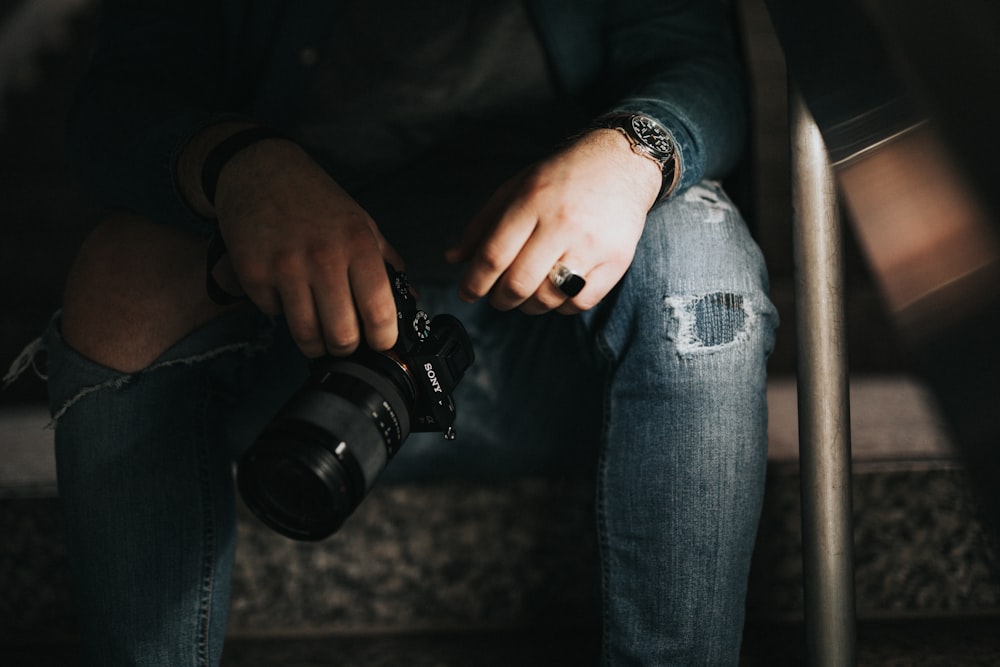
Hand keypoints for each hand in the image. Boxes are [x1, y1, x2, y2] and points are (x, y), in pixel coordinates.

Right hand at [211, 138, 403, 357]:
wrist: (258, 170)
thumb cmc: (315, 200)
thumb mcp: (361, 223)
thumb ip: (386, 263)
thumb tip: (412, 299)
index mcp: (358, 245)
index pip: (380, 312)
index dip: (384, 340)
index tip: (381, 343)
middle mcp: (324, 257)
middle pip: (343, 336)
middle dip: (347, 348)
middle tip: (345, 341)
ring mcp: (285, 267)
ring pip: (306, 337)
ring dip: (315, 344)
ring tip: (318, 333)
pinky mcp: (253, 274)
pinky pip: (274, 315)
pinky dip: (282, 313)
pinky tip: (286, 294)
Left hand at [446, 129, 662, 313]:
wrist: (622, 162)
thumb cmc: (563, 177)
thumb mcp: (516, 188)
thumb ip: (482, 225)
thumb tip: (453, 259)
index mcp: (532, 201)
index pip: (494, 256)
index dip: (474, 282)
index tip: (467, 293)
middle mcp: (562, 223)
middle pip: (518, 283)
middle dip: (500, 300)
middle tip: (498, 298)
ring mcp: (591, 244)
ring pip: (548, 298)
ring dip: (529, 305)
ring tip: (527, 294)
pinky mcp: (616, 261)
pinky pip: (579, 302)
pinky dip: (562, 306)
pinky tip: (558, 291)